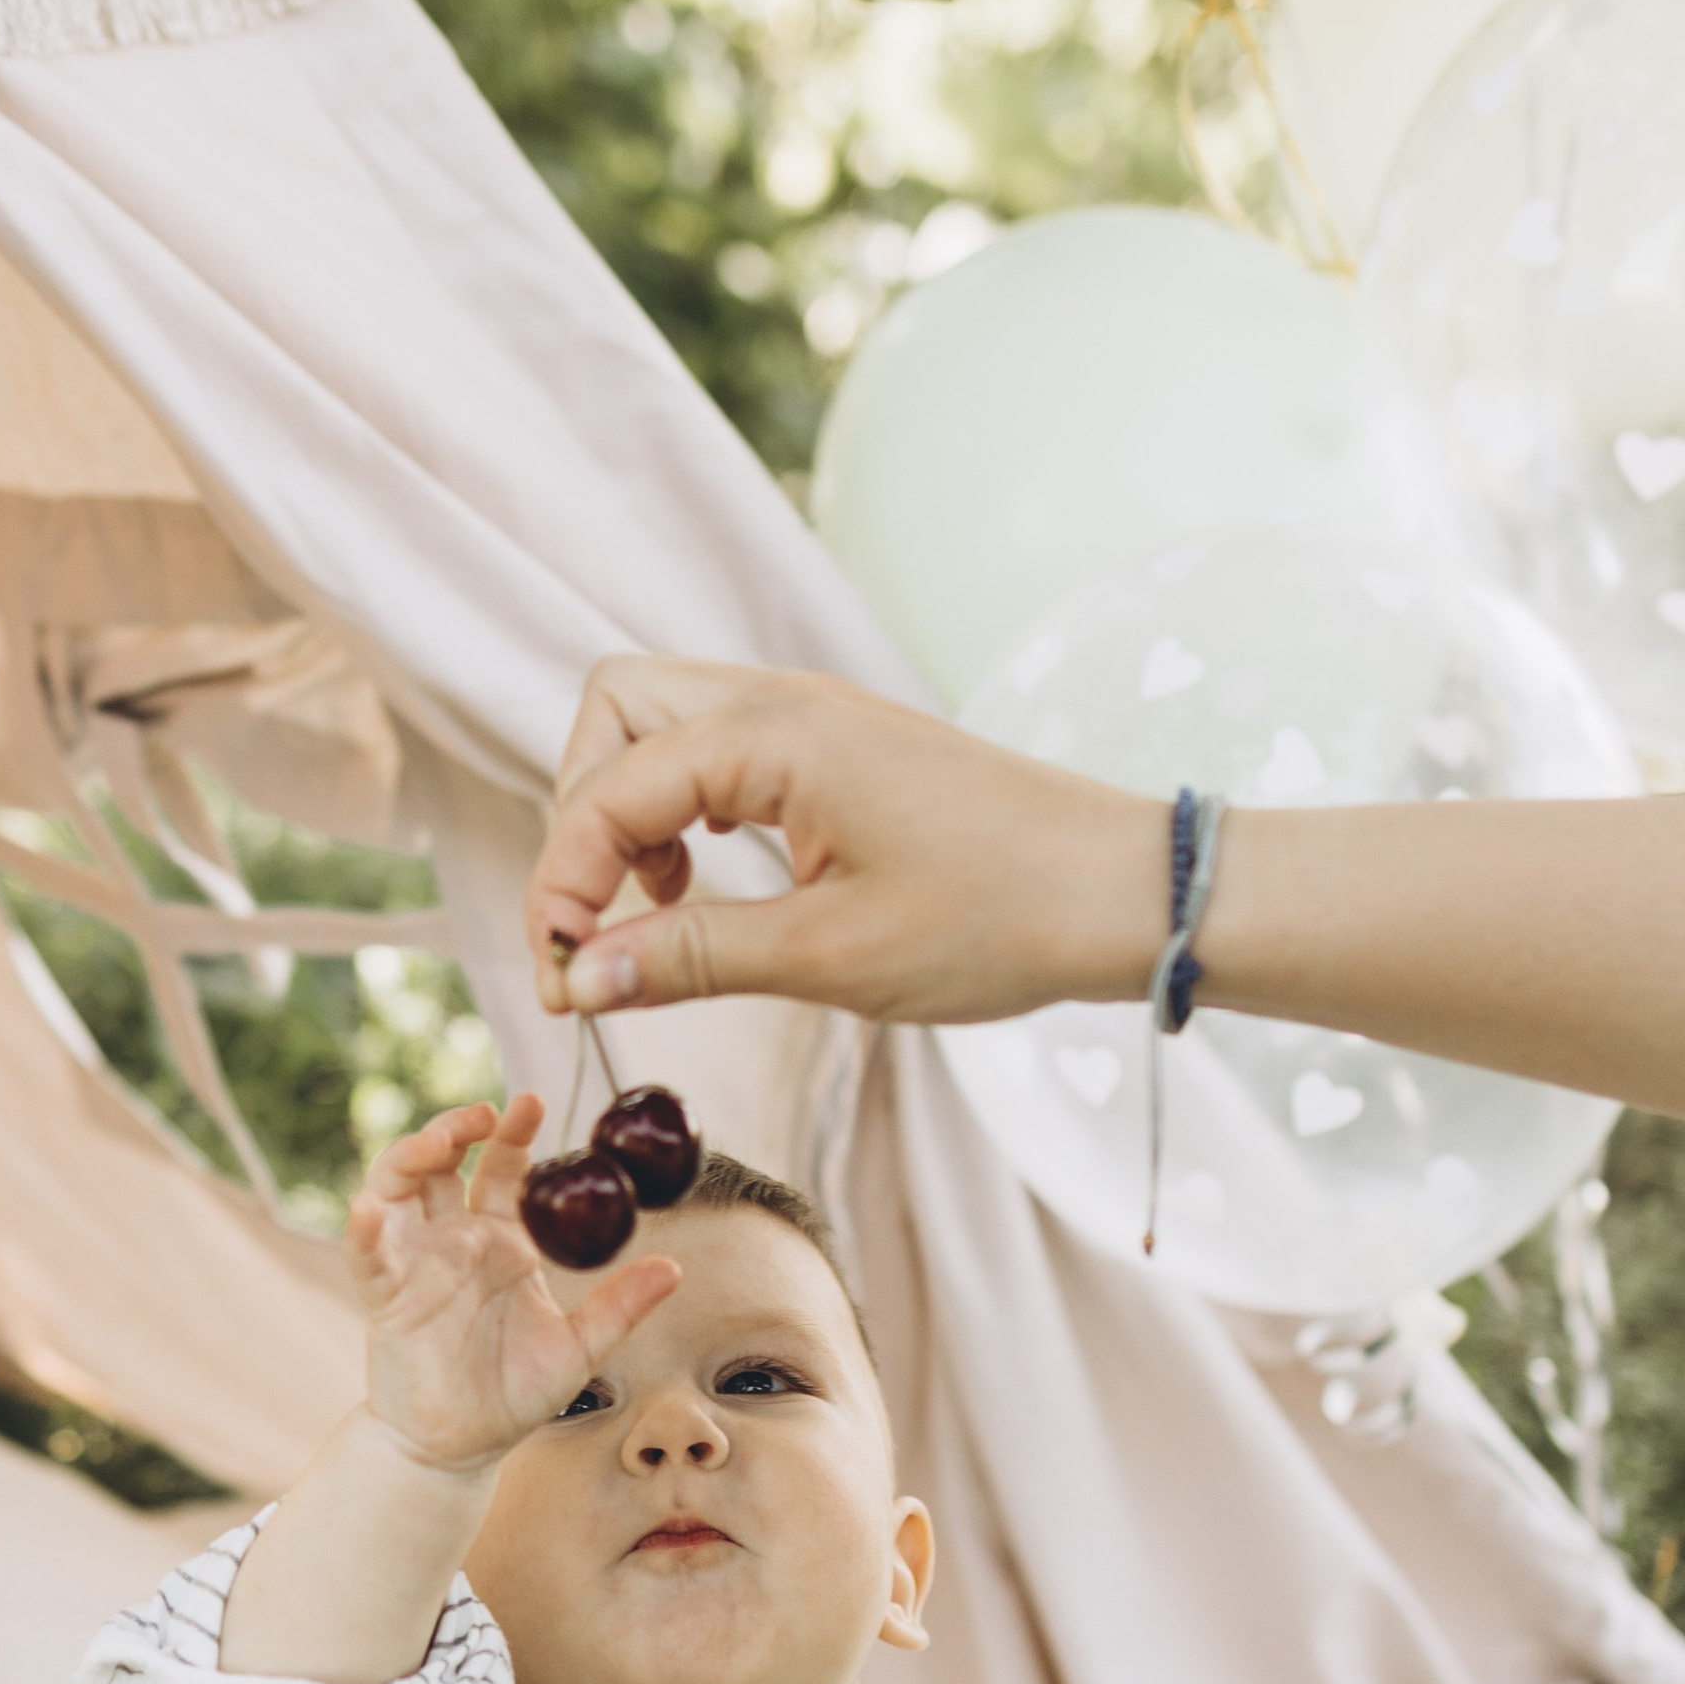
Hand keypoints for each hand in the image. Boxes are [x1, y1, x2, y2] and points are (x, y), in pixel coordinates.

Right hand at [349, 1096, 679, 1475]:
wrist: (460, 1446)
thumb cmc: (515, 1395)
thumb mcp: (580, 1347)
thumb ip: (621, 1305)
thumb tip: (675, 1268)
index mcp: (500, 1240)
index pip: (502, 1168)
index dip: (512, 1133)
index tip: (532, 1102)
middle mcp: (453, 1240)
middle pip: (442, 1161)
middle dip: (456, 1127)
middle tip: (484, 1113)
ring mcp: (415, 1263)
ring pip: (396, 1187)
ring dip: (409, 1156)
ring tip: (437, 1143)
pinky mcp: (385, 1296)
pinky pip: (368, 1253)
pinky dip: (363, 1227)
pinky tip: (371, 1208)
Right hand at [525, 658, 1169, 1025]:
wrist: (1121, 892)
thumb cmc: (996, 918)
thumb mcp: (829, 957)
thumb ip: (693, 957)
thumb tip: (583, 978)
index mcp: (771, 736)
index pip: (603, 790)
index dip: (562, 887)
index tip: (563, 981)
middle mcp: (781, 702)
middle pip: (612, 711)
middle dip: (580, 817)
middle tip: (601, 926)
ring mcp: (811, 718)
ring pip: (660, 725)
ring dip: (628, 813)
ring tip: (656, 912)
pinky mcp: (837, 750)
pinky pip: (718, 751)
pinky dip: (684, 811)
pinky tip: (709, 883)